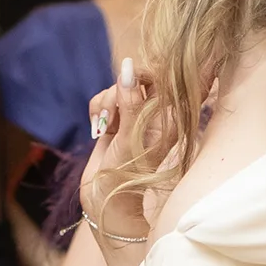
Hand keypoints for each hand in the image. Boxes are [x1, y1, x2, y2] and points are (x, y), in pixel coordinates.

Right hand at [81, 57, 160, 222]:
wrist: (106, 197)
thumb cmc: (126, 173)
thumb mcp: (129, 137)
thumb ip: (130, 101)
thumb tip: (127, 67)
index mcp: (168, 117)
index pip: (162, 78)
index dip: (143, 76)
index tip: (129, 88)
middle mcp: (153, 114)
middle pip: (136, 78)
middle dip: (119, 90)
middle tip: (112, 113)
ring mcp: (134, 115)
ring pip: (116, 88)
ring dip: (105, 103)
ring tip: (104, 128)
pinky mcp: (116, 119)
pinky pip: (104, 99)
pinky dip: (97, 110)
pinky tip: (98, 129)